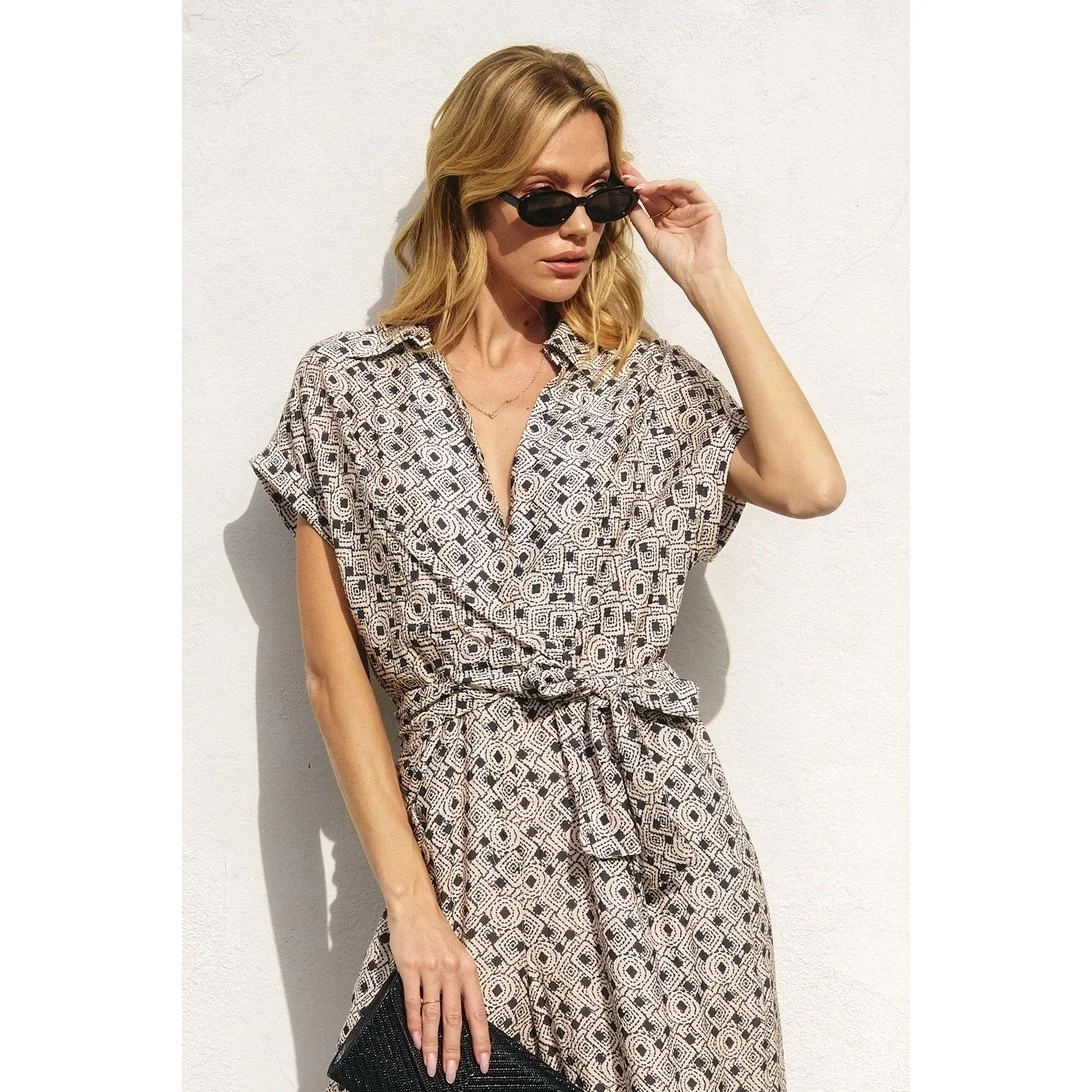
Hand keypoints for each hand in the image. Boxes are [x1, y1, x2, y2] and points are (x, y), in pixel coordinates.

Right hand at [388, 897, 491, 1081]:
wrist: (415, 908)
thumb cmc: (437, 933)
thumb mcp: (458, 955)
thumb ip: (461, 984)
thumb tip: (464, 1019)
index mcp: (468, 969)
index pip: (477, 1010)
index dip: (481, 1038)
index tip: (483, 1062)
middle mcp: (452, 971)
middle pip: (454, 1018)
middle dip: (454, 1049)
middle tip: (452, 1072)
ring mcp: (431, 970)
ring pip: (433, 1014)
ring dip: (432, 1043)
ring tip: (432, 1064)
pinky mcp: (410, 968)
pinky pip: (413, 1002)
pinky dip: (414, 1024)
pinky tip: (416, 1039)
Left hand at [620, 159, 734, 296]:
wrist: (698, 274)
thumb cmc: (676, 262)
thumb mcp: (651, 238)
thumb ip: (639, 219)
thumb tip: (626, 202)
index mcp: (664, 221)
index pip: (649, 200)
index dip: (636, 188)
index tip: (623, 178)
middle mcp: (678, 212)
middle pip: (659, 191)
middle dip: (643, 182)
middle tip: (627, 176)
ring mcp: (692, 208)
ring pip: (674, 187)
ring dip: (657, 184)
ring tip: (642, 186)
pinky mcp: (706, 206)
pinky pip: (691, 188)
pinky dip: (677, 184)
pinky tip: (664, 186)